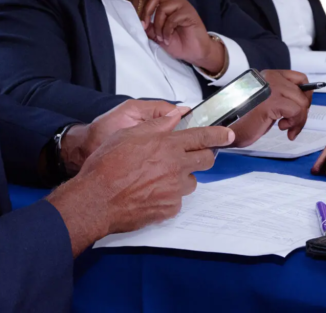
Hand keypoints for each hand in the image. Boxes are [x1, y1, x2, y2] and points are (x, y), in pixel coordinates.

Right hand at [46, 107, 234, 255]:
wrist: (97, 199)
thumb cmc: (107, 165)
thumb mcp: (128, 134)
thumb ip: (156, 125)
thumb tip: (175, 116)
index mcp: (167, 145)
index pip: (202, 137)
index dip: (218, 135)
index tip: (229, 135)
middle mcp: (176, 167)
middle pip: (205, 160)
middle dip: (203, 155)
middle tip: (191, 156)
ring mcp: (174, 190)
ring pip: (190, 181)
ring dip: (181, 177)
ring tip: (158, 177)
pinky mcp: (169, 209)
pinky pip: (177, 200)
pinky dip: (168, 196)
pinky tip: (150, 192)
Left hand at [141, 0, 224, 73]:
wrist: (194, 52)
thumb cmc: (178, 42)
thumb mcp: (159, 35)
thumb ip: (151, 27)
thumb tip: (142, 22)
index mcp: (169, 5)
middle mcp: (175, 2)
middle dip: (147, 10)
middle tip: (145, 25)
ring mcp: (183, 6)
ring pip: (163, 8)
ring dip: (159, 25)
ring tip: (161, 37)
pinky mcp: (189, 13)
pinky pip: (172, 18)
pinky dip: (166, 31)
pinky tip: (168, 38)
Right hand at [230, 70, 312, 146]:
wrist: (226, 129)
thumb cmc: (242, 119)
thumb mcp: (265, 101)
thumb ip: (281, 96)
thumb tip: (302, 101)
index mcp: (268, 76)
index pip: (299, 78)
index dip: (305, 94)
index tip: (302, 109)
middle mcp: (270, 78)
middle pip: (303, 92)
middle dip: (303, 112)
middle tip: (293, 124)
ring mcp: (272, 88)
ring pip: (302, 103)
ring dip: (299, 120)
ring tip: (286, 128)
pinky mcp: (272, 102)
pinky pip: (296, 111)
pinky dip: (294, 123)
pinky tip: (282, 128)